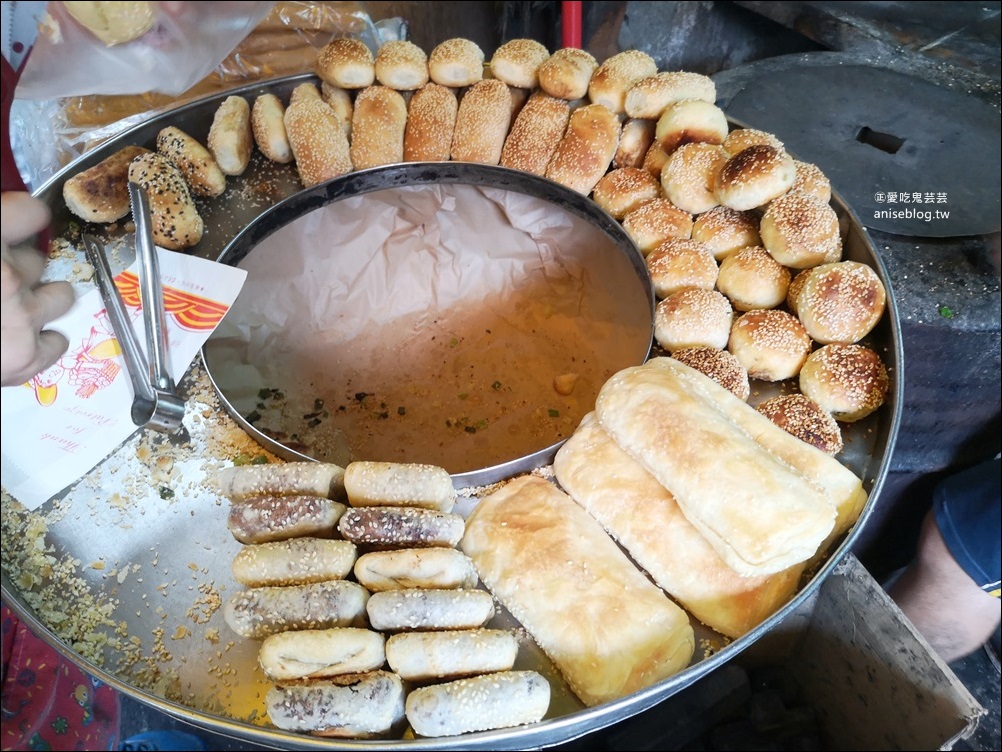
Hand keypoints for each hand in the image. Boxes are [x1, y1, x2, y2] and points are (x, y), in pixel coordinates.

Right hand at [1, 193, 74, 385]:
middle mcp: (7, 274)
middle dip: (17, 268)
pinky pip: (58, 341)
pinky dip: (40, 342)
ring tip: (12, 311)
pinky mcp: (28, 355)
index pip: (32, 211)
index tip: (14, 226)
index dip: (22, 217)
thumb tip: (3, 222)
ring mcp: (22, 316)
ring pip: (61, 296)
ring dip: (41, 301)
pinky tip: (16, 340)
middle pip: (37, 259)